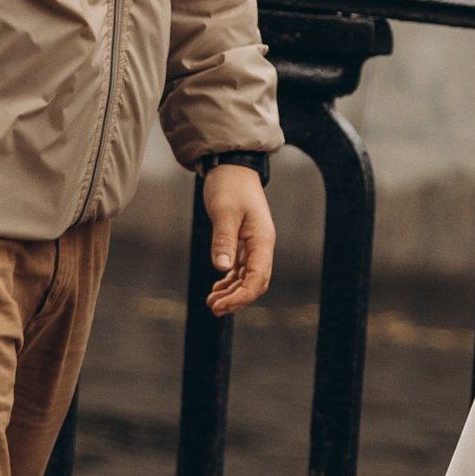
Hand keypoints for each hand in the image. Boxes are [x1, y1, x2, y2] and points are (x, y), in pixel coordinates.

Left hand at [202, 164, 274, 315]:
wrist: (231, 167)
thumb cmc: (229, 186)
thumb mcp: (224, 211)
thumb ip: (223, 240)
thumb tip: (222, 268)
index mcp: (262, 239)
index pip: (258, 277)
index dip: (242, 296)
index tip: (222, 305)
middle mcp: (261, 245)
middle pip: (255, 282)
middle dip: (237, 298)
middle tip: (214, 308)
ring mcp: (253, 244)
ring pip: (247, 278)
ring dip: (232, 292)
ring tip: (212, 302)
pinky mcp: (243, 242)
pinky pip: (240, 269)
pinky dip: (230, 280)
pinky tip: (217, 288)